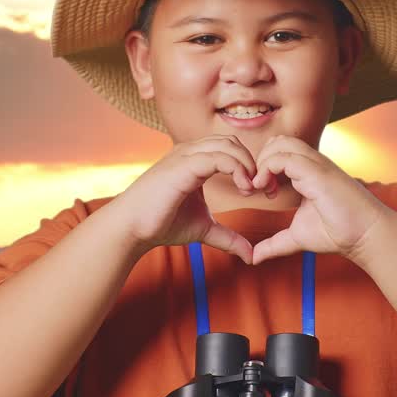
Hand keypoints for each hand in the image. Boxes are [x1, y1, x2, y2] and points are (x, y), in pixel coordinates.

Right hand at [114, 134, 270, 264]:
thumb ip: (227, 237)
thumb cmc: (161, 224)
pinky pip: (218, 157)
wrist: (131, 228)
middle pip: (233, 142)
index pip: (230, 149)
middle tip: (265, 189)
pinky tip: (243, 188)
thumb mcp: (203, 229)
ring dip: (248, 165)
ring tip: (252, 189)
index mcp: (194, 160)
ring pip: (228, 145)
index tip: (264, 191)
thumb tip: (250, 255)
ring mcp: (185, 155)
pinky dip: (237, 168)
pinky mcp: (183, 165)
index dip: (251, 166)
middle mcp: (190, 152)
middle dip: (254, 163)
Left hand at [248, 135, 392, 264]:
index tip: (260, 191)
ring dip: (263, 161)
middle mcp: (312, 163)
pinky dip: (268, 168)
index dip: (263, 166)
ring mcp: (316, 165)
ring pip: (281, 143)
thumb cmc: (337, 232)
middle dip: (260, 159)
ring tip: (261, 186)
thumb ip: (274, 243)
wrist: (363, 235)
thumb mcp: (296, 237)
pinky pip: (285, 157)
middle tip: (257, 187)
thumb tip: (254, 257)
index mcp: (308, 172)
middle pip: (278, 141)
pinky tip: (268, 189)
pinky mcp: (317, 172)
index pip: (280, 152)